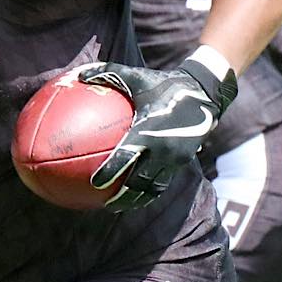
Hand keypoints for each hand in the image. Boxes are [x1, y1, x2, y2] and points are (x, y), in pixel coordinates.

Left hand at [81, 54, 235, 211]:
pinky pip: (165, 180)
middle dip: (124, 197)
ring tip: (121, 207)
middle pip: (141, 182)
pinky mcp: (184, 160)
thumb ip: (106, 75)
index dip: (110, 172)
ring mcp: (175, 157)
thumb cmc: (163, 82)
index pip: (126, 157)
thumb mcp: (136, 76)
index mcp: (148, 131)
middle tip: (106, 205)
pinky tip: (139, 195)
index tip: (95, 183)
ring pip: (155, 187)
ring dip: (138, 200)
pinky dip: (151, 191)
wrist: (203, 91)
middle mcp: (163, 148)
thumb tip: (77, 74)